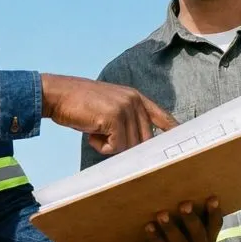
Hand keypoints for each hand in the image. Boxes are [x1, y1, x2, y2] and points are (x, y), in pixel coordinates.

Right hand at [41, 74, 177, 154]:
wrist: (58, 94)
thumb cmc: (79, 104)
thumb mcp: (108, 106)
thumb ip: (126, 120)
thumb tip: (137, 146)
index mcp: (136, 97)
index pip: (162, 115)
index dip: (172, 129)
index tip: (182, 140)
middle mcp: (134, 101)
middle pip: (145, 139)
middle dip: (126, 147)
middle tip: (106, 141)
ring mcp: (125, 108)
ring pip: (130, 146)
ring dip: (110, 146)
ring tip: (95, 130)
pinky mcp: (114, 118)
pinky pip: (115, 147)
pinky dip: (101, 146)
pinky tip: (91, 132)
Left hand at [128, 197, 222, 241]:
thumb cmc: (166, 239)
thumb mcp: (178, 227)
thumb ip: (185, 216)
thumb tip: (183, 190)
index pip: (214, 227)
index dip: (214, 213)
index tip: (212, 198)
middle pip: (199, 236)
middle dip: (191, 219)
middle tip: (183, 204)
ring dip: (170, 228)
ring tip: (161, 214)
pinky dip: (156, 238)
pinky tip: (149, 226)